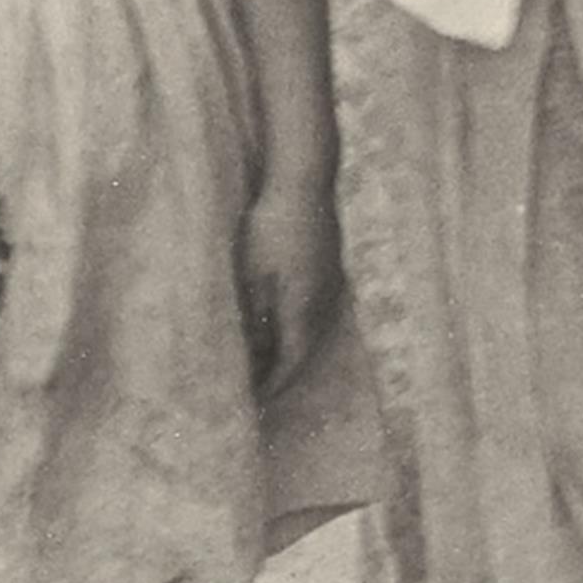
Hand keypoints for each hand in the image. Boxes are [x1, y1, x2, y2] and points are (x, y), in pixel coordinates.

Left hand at [236, 173, 342, 399]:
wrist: (303, 180)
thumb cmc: (270, 227)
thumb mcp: (252, 275)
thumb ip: (254, 318)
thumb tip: (253, 355)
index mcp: (303, 310)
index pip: (290, 363)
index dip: (272, 385)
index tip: (254, 402)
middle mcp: (324, 304)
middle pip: (304, 353)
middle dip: (280, 373)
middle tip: (256, 388)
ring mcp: (331, 285)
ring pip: (311, 332)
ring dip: (289, 350)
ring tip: (263, 361)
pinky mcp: (330, 268)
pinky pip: (314, 312)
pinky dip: (295, 328)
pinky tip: (278, 323)